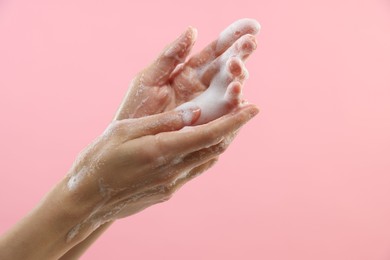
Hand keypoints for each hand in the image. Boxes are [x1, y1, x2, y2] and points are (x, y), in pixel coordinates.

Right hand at [65, 104, 258, 242]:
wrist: (88, 199)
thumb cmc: (101, 158)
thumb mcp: (127, 130)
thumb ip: (163, 122)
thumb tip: (195, 113)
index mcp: (164, 149)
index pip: (210, 133)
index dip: (235, 121)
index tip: (254, 108)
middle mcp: (173, 169)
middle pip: (215, 147)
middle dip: (233, 129)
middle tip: (244, 111)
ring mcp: (172, 183)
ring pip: (207, 159)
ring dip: (220, 142)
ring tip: (228, 125)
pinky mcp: (168, 191)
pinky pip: (194, 170)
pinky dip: (204, 155)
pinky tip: (202, 145)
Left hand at [114, 18, 259, 123]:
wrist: (128, 143)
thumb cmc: (135, 111)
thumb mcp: (149, 79)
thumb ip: (169, 56)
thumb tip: (193, 30)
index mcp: (189, 73)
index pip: (215, 51)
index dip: (233, 37)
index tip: (252, 26)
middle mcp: (203, 88)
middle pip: (228, 67)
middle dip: (241, 54)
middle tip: (250, 43)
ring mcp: (208, 107)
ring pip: (230, 89)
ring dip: (237, 78)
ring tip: (236, 68)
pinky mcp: (208, 126)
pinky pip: (226, 115)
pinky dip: (233, 104)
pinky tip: (236, 93)